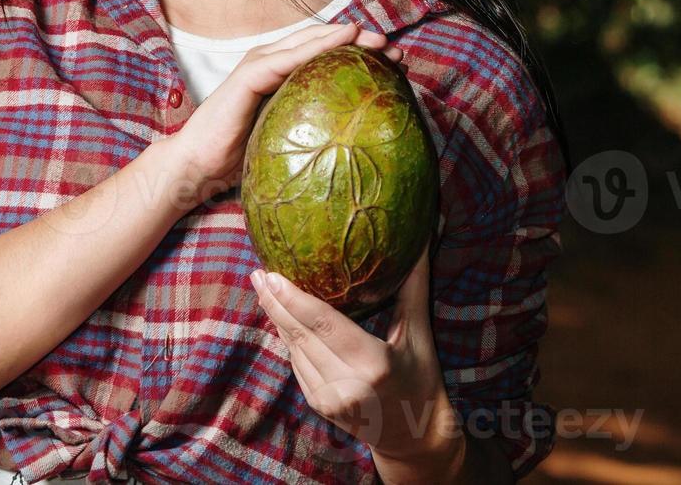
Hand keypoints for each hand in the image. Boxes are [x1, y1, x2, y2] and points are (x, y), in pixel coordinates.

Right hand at [168, 22, 402, 199]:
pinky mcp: (249, 75)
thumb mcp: (284, 137)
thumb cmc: (237, 157)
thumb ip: (309, 126)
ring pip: (309, 43)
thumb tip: (351, 141)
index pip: (323, 57)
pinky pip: (289, 57)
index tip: (393, 63)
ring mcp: (259, 66)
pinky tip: (345, 39)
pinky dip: (318, 46)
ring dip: (347, 39)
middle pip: (321, 44)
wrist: (197, 166)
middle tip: (394, 49)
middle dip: (360, 43)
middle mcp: (270, 64)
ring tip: (379, 40)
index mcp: (280, 77)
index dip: (357, 54)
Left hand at [249, 247, 467, 480]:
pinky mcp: (318, 406)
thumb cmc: (423, 380)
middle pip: (299, 335)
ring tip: (263, 286)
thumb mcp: (420, 334)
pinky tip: (279, 316)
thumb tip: (418, 241)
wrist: (416, 439)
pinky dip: (288, 339)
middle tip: (258, 271)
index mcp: (373, 363)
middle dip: (274, 301)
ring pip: (292, 349)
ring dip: (276, 317)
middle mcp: (346, 384)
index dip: (293, 298)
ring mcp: (328, 399)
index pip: (322, 324)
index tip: (272, 273)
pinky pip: (296, 364)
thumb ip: (413, 287)